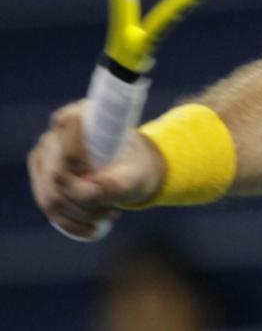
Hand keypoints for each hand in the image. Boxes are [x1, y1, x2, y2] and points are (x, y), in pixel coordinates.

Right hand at [27, 100, 163, 238]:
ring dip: (80, 215)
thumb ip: (114, 184)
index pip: (69, 145)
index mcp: (82, 117)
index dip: (81, 166)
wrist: (133, 168)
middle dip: (87, 202)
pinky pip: (47, 206)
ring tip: (108, 214)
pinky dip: (70, 223)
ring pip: (51, 198)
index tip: (102, 181)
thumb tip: (88, 192)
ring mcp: (43, 154)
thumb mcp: (135, 175)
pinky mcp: (40, 175)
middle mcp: (55, 133)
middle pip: (59, 178)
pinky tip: (93, 228)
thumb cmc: (136, 165)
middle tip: (113, 210)